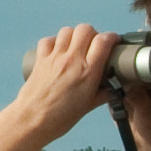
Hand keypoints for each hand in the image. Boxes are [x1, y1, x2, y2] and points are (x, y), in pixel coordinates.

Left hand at [0, 27, 121, 150]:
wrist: (32, 121)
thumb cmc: (61, 118)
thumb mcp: (89, 106)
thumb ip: (105, 93)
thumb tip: (118, 87)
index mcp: (88, 72)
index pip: (103, 42)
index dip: (112, 37)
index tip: (114, 41)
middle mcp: (71, 61)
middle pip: (85, 29)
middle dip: (93, 33)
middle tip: (94, 44)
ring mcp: (54, 58)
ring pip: (67, 31)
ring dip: (74, 35)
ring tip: (76, 46)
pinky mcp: (40, 60)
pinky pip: (48, 40)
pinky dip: (54, 42)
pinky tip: (57, 50)